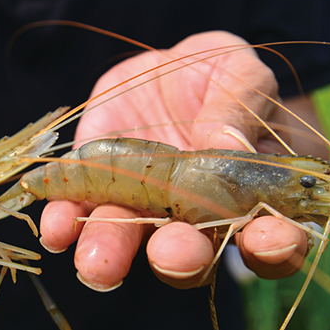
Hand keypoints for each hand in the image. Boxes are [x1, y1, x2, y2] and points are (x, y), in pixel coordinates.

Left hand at [39, 31, 313, 289]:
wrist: (170, 65)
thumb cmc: (224, 77)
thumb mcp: (241, 76)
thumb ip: (238, 111)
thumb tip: (223, 147)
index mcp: (251, 200)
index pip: (273, 239)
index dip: (275, 246)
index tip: (264, 239)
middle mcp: (197, 220)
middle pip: (195, 256)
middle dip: (183, 258)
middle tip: (172, 254)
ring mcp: (145, 209)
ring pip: (131, 243)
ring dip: (114, 254)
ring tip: (96, 263)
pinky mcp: (98, 188)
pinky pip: (78, 214)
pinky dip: (65, 223)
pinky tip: (55, 228)